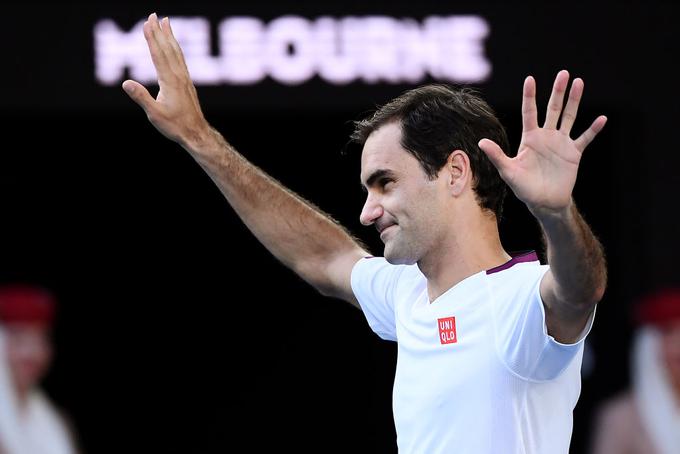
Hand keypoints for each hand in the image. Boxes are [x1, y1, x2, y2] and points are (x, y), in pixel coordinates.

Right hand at [122, 13, 209, 146]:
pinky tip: (174, 46)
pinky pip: (181, 60)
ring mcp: (185, 79)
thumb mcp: (154, 115)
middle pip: (168, 49)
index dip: (152, 38)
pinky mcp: (187, 83)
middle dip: (160, 31)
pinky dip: (176, 48)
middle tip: (154, 14)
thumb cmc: (175, 126)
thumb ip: (141, 98)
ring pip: (176, 53)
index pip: (158, 55)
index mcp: (170, 82)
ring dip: (170, 36)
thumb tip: (126, 83)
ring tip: (166, 22)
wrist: (196, 134)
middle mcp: (179, 76)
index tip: (147, 23)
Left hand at [478, 70, 606, 218]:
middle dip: (558, 91)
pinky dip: (593, 129)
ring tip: (580, 83)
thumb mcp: (508, 171)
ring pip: (569, 117)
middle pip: (553, 109)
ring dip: (575, 101)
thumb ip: (497, 155)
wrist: (544, 202)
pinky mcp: (573, 153)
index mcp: (530, 138)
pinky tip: (602, 119)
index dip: (530, 96)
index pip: (529, 112)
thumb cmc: (524, 188)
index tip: (530, 79)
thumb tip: (480, 142)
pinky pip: (585, 138)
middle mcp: (546, 136)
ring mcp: (561, 143)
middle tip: (564, 73)